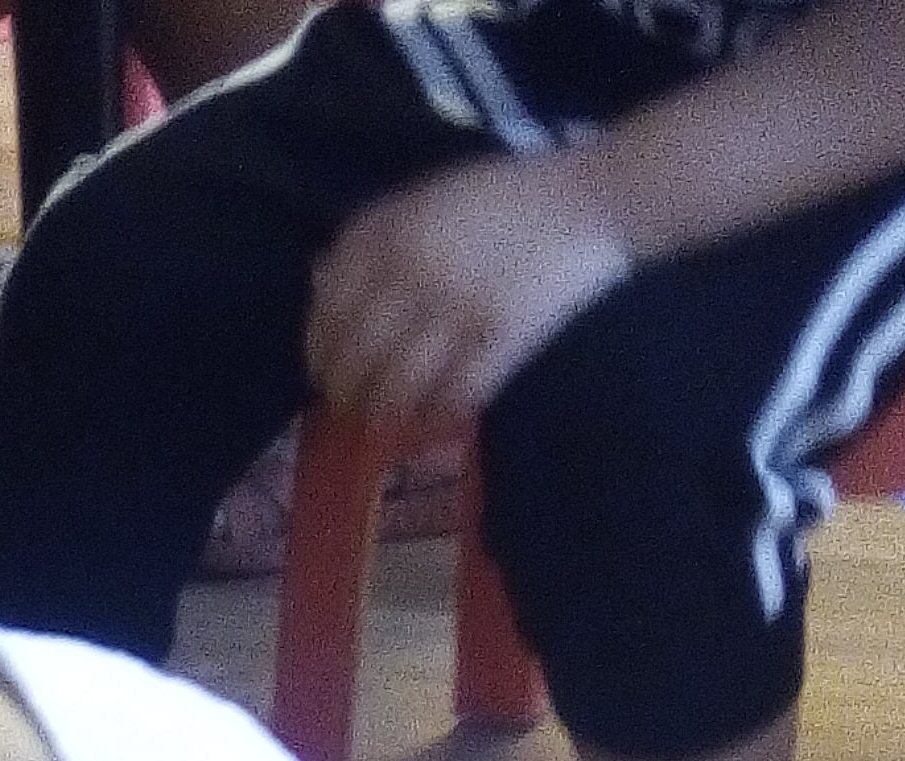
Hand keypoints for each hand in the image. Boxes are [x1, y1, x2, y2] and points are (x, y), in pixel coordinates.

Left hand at [304, 153, 631, 428]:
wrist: (587, 200)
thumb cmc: (503, 197)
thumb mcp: (427, 197)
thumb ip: (373, 235)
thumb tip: (319, 280)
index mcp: (394, 233)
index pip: (331, 308)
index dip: (318, 348)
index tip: (319, 370)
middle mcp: (417, 273)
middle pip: (358, 355)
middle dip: (344, 391)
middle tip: (346, 407)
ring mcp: (458, 310)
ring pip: (398, 385)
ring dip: (383, 411)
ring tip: (381, 419)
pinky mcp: (500, 340)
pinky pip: (453, 394)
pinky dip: (436, 412)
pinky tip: (431, 416)